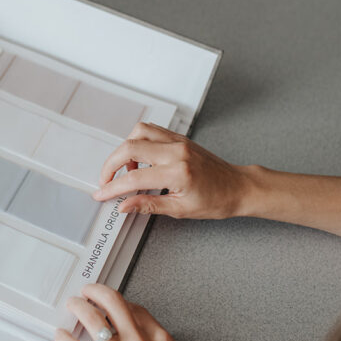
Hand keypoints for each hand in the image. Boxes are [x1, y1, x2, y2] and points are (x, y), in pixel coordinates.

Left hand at [55, 284, 201, 340]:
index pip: (135, 309)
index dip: (121, 302)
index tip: (114, 303)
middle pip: (112, 302)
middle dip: (96, 292)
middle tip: (88, 292)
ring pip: (91, 318)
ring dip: (78, 307)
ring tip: (73, 305)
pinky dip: (65, 339)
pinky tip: (61, 335)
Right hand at [93, 122, 251, 218]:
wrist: (238, 187)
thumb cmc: (217, 200)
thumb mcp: (181, 209)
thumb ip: (148, 205)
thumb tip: (125, 205)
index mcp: (178, 172)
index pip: (135, 177)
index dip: (113, 187)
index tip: (102, 194)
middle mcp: (177, 151)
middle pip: (130, 147)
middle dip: (111, 164)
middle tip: (106, 180)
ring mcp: (178, 141)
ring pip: (139, 132)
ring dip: (124, 149)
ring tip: (126, 169)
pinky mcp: (180, 138)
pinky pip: (151, 130)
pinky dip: (138, 141)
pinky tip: (139, 158)